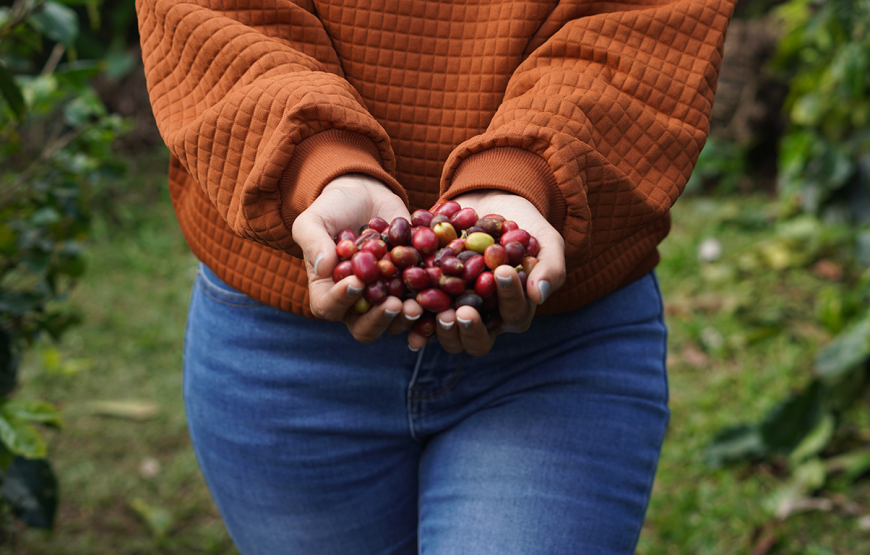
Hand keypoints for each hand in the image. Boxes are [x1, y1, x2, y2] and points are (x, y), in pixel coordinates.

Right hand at [292, 173, 420, 341]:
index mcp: (327, 291)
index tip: (356, 282)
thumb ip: (313, 242)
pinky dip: (431, 305)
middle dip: (380, 319)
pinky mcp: (411, 287)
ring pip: (396, 322)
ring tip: (418, 303)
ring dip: (406, 317)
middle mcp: (357, 303)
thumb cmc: (332, 209)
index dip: (341, 300)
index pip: (328, 307)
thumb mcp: (314, 220)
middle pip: (364, 328)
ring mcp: (386, 298)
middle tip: (395, 304)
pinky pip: (422, 304)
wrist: (366, 195)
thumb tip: (324, 267)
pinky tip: (442, 298)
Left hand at [406, 190, 565, 355]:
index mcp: (515, 310)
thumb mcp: (545, 240)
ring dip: (442, 329)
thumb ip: (550, 266)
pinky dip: (413, 319)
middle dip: (470, 329)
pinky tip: (405, 310)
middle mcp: (486, 319)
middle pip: (479, 340)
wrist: (488, 203)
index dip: (509, 297)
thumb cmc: (524, 225)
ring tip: (437, 314)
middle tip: (462, 312)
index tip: (502, 272)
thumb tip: (540, 294)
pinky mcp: (431, 300)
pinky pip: (420, 317)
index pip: (515, 314)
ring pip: (449, 335)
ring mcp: (457, 311)